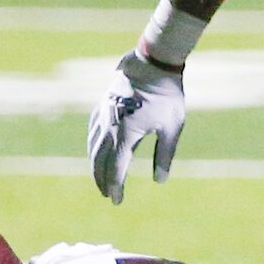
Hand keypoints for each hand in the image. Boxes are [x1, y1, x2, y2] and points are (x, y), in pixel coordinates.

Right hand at [87, 50, 186, 203]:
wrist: (153, 63)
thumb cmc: (167, 95)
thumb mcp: (171, 128)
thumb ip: (164, 155)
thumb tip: (160, 180)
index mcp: (126, 135)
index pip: (117, 169)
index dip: (116, 187)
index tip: (117, 201)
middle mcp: (110, 126)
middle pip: (100, 160)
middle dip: (102, 180)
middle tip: (106, 195)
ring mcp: (104, 114)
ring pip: (93, 145)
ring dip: (94, 165)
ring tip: (99, 179)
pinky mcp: (103, 104)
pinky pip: (92, 129)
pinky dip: (91, 144)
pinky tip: (93, 149)